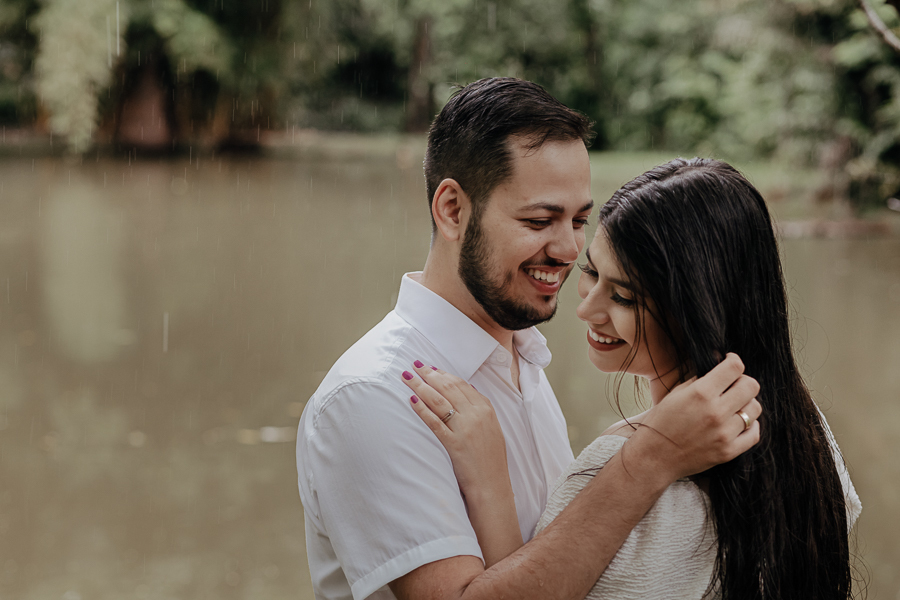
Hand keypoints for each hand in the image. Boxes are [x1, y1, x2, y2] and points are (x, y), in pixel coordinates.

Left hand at [400, 362, 510, 501]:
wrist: (493, 486)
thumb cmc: (491, 459)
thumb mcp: (492, 428)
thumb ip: (481, 408)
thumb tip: (469, 387)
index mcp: (486, 409)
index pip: (460, 383)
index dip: (443, 373)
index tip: (429, 367)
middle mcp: (476, 415)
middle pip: (448, 387)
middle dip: (428, 374)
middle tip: (414, 365)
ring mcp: (465, 428)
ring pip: (439, 400)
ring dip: (420, 386)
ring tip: (407, 377)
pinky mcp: (454, 444)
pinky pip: (434, 422)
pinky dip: (422, 409)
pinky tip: (411, 400)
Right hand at [635, 353, 761, 480]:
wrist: (654, 456)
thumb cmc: (661, 422)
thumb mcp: (676, 393)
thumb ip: (700, 380)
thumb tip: (720, 368)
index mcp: (701, 393)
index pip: (735, 367)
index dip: (734, 360)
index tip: (730, 362)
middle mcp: (716, 412)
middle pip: (751, 386)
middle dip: (743, 381)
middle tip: (734, 385)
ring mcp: (724, 433)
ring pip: (755, 409)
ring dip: (746, 404)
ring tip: (734, 406)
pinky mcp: (728, 451)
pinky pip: (754, 433)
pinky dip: (750, 425)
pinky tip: (739, 422)